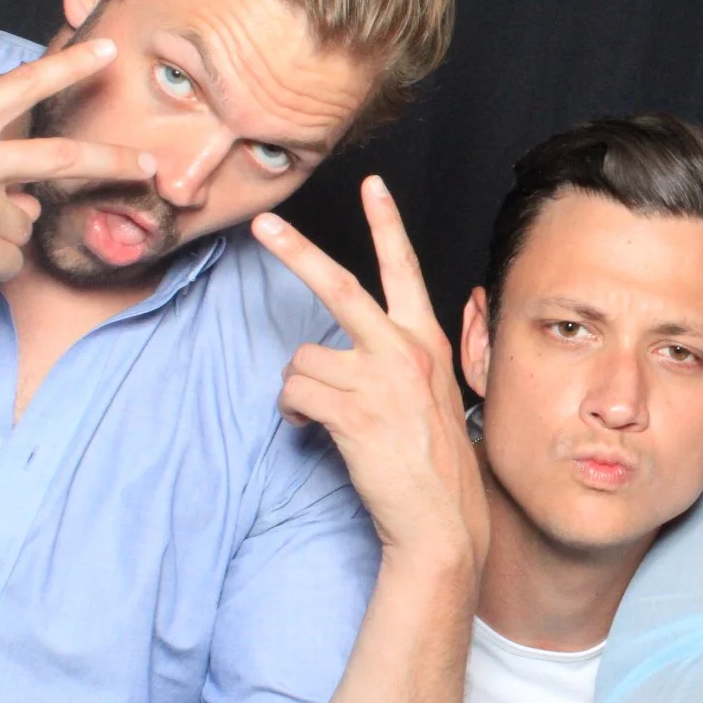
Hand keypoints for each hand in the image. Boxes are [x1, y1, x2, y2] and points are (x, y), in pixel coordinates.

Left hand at [253, 176, 486, 572]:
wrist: (440, 518)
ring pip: (301, 360)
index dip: (385, 224)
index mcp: (427, 340)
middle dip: (293, 251)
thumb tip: (335, 355)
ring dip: (299, 389)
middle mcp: (405, 351)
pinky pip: (295, 395)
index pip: (404, 269)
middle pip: (337, 285)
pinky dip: (295, 414)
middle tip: (262, 223)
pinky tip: (317, 432)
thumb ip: (395, 361)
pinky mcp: (353, 411)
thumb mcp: (429, 394)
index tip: (371, 184)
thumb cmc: (431, 461)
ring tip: (323, 416)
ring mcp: (379, 380)